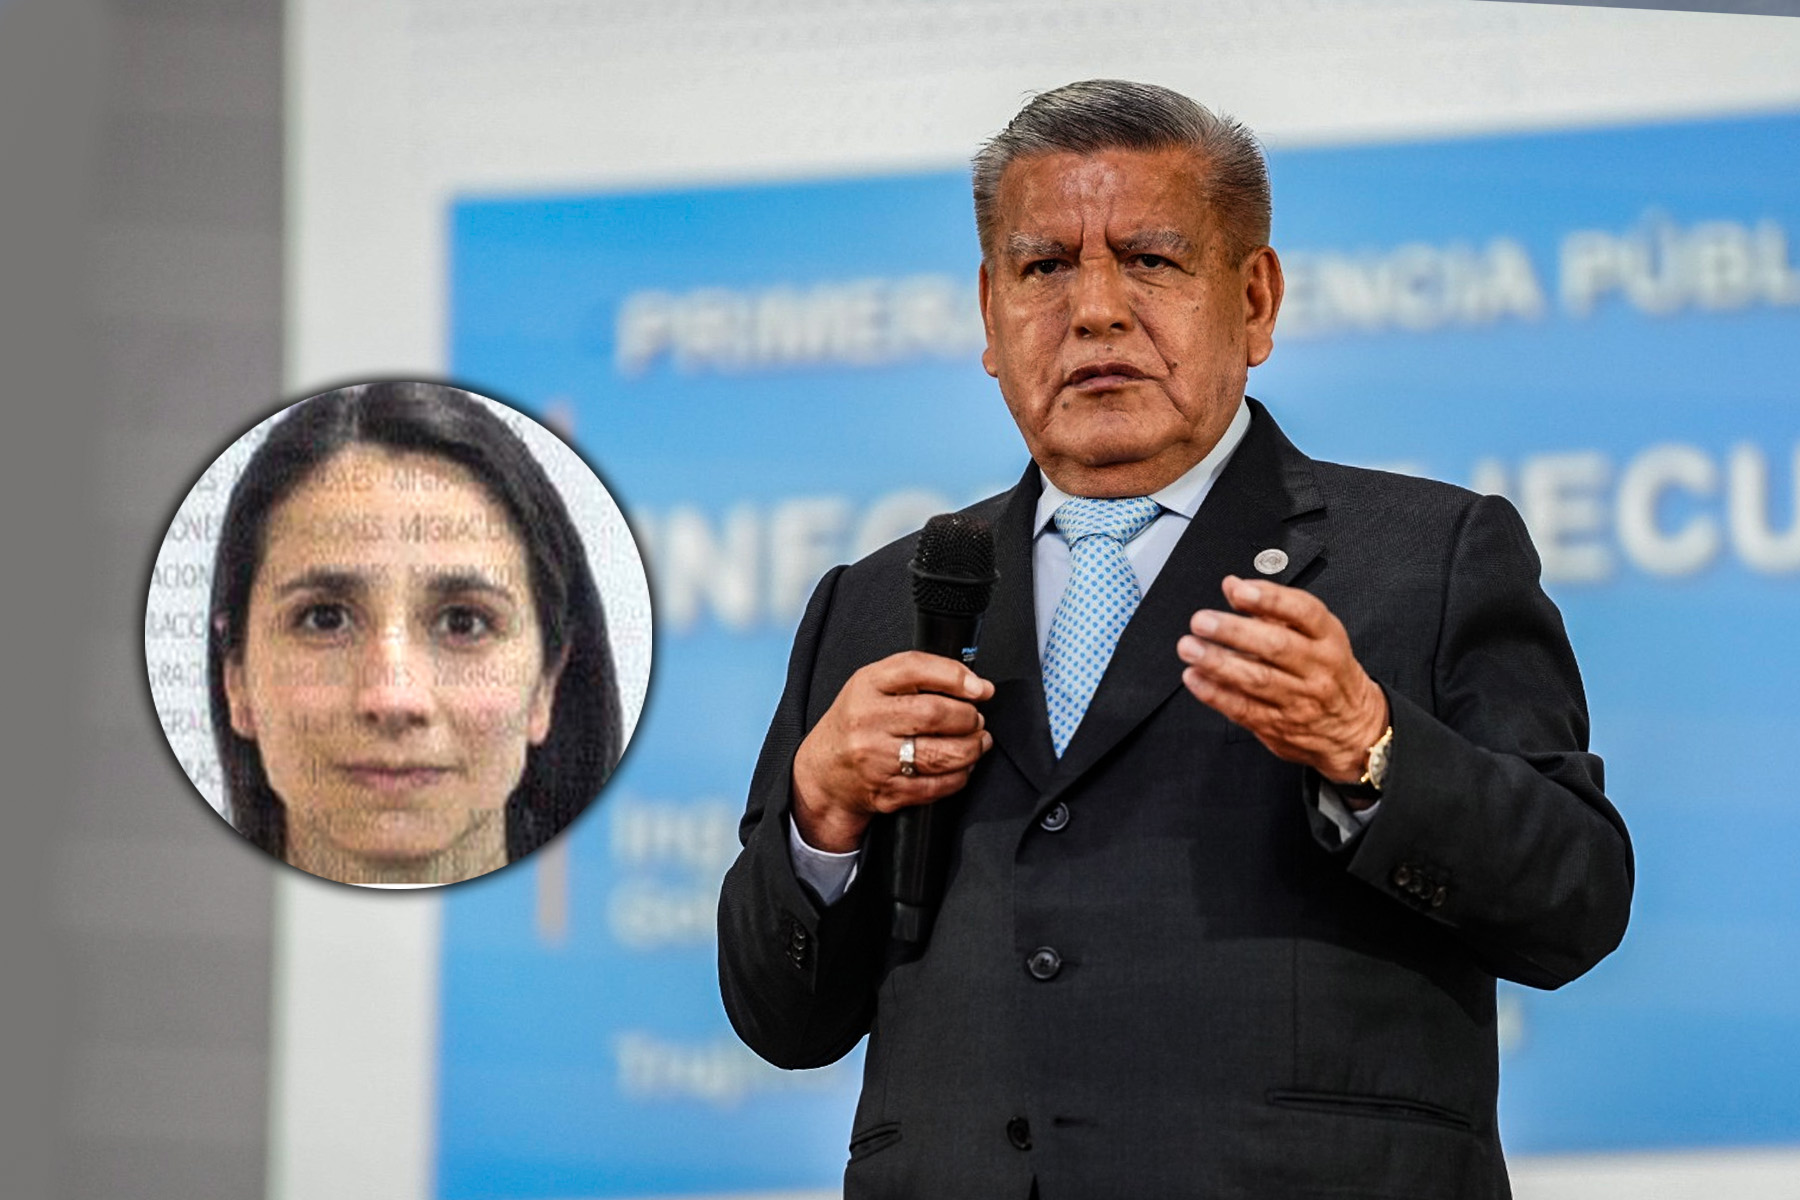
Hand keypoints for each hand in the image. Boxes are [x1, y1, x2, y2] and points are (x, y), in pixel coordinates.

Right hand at [791, 652, 995, 852]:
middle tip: (976, 719)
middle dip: (968, 717)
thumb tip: (977, 686)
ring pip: (941, 755)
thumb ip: (918, 676)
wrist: (823, 772)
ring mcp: (875, 759)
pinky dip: (959, 776)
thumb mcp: (874, 686)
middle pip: (934, 714)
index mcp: (866, 686)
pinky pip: (936, 786)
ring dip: (972, 748)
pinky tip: (962, 767)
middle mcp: (867, 720)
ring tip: (977, 742)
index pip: (915, 669)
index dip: (955, 676)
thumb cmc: (857, 723)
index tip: (980, 688)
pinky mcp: (886, 791)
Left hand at [1177, 575, 1387, 789]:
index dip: (1270, 600)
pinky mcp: (1279, 725)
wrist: (1354, 729)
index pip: (1304, 613)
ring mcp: (1300, 700)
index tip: (1240, 592)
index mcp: (1328, 639)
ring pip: (1257, 679)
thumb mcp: (1314, 635)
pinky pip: (1244, 708)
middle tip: (1202, 621)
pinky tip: (1195, 678)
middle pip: (1276, 646)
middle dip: (1234, 632)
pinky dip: (1215, 693)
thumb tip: (1233, 585)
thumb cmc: (1329, 673)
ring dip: (1218, 662)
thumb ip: (1271, 609)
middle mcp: (1317, 668)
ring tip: (1190, 648)